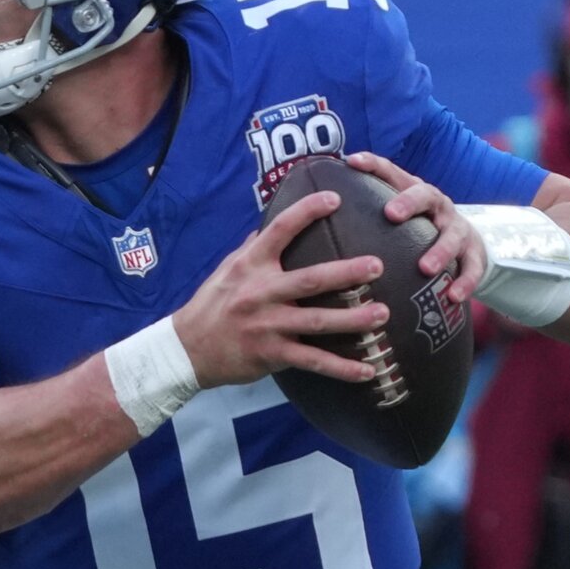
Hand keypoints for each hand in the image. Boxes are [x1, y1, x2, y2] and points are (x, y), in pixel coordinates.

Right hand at [172, 190, 386, 387]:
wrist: (187, 348)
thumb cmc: (211, 305)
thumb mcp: (227, 270)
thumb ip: (253, 249)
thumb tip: (272, 223)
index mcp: (250, 265)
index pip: (279, 230)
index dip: (306, 212)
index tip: (334, 198)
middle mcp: (260, 293)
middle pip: (309, 280)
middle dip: (346, 273)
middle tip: (376, 265)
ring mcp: (267, 325)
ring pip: (317, 321)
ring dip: (353, 319)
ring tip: (382, 313)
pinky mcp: (271, 354)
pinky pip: (312, 361)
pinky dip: (341, 368)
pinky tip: (366, 370)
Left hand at [346, 152, 483, 302]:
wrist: (466, 243)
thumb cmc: (417, 229)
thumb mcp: (395, 217)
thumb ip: (363, 214)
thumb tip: (313, 213)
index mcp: (414, 192)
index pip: (392, 173)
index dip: (373, 164)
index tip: (352, 161)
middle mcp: (437, 206)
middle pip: (425, 195)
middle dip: (409, 202)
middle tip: (391, 214)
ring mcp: (458, 229)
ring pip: (452, 236)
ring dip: (439, 252)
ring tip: (425, 268)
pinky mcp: (475, 253)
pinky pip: (472, 268)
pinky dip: (464, 282)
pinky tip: (453, 297)